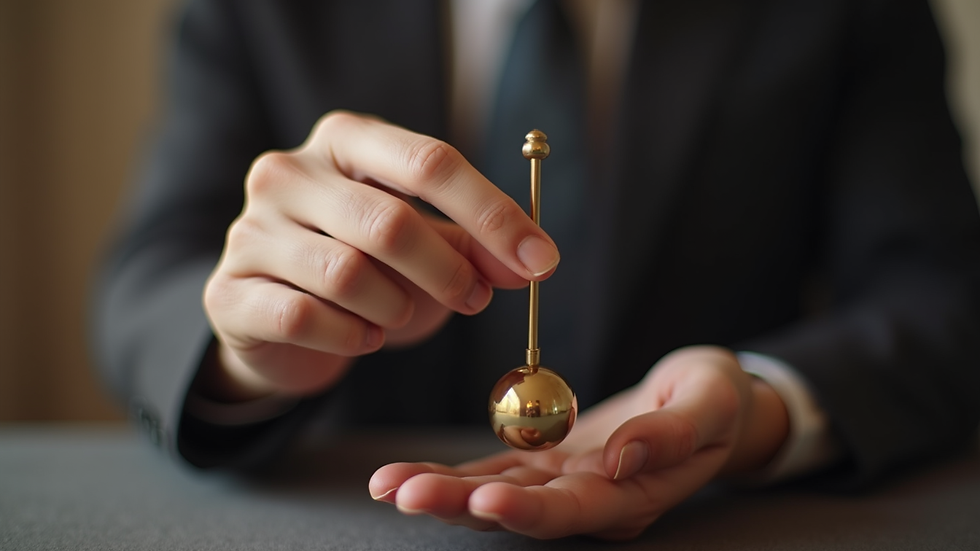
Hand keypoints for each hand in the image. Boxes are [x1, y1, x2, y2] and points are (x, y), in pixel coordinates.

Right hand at [201, 112, 559, 399]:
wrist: (277, 319)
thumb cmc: (364, 270)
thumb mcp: (426, 249)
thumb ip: (474, 248)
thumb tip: (530, 262)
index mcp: (346, 140)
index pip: (429, 162)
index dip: (493, 214)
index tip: (541, 260)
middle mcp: (288, 172)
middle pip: (390, 221)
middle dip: (448, 272)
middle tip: (475, 301)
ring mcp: (250, 229)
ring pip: (347, 274)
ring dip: (397, 308)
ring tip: (401, 315)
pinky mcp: (228, 290)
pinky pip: (305, 317)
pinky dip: (351, 337)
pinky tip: (364, 337)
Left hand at [369, 346, 788, 539]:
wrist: (711, 402)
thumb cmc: (718, 401)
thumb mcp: (710, 404)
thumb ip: (670, 433)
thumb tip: (622, 460)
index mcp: (632, 498)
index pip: (573, 511)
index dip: (526, 510)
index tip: (481, 500)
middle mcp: (590, 501)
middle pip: (517, 509)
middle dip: (458, 504)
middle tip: (402, 493)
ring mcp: (564, 483)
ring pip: (493, 493)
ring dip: (439, 491)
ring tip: (385, 485)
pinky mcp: (547, 461)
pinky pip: (493, 470)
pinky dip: (451, 473)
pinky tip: (406, 475)